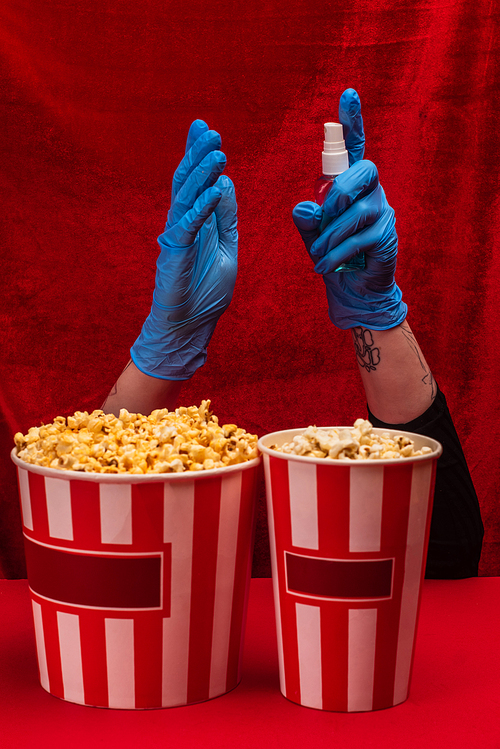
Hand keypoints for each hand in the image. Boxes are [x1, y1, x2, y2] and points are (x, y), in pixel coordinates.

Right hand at [131, 120, 237, 379]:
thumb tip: (225, 184)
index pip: (196, 183)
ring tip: (217, 153)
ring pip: (186, 198)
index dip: (199, 156)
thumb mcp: (227, 249)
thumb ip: (225, 219)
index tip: (206, 131)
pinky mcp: (175, 254)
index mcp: (195, 222)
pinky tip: (215, 190)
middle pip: (187, 182)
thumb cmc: (206, 292)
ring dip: (201, 174)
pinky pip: (188, 226)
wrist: (189, 326)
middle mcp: (183, 225)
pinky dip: (201, 207)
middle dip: (198, 155)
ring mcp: (176, 238)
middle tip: (209, 131)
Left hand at [292, 89, 406, 329]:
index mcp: (351, 183)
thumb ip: (306, 219)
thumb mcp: (312, 235)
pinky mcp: (385, 236)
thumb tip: (302, 207)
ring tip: (316, 254)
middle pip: (363, 171)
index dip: (352, 122)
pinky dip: (336, 254)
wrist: (353, 289)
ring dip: (330, 234)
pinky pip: (359, 239)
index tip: (347, 94)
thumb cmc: (332, 253)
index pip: (353, 147)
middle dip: (339, 192)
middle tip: (323, 216)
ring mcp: (382, 212)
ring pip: (357, 210)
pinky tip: (323, 267)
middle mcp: (370, 191)